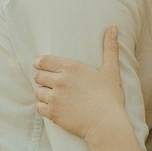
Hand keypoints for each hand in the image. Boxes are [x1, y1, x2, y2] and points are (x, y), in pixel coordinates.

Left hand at [34, 26, 126, 143]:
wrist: (107, 124)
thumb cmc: (110, 97)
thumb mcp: (111, 70)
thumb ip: (110, 47)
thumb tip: (113, 26)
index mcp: (71, 67)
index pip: (43, 61)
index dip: (40, 63)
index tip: (41, 66)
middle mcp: (60, 81)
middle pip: (38, 76)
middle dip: (42, 79)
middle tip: (51, 83)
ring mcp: (55, 98)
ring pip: (37, 92)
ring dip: (43, 93)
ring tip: (54, 96)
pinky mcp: (53, 114)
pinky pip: (39, 107)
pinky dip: (43, 107)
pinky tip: (54, 107)